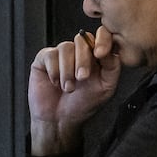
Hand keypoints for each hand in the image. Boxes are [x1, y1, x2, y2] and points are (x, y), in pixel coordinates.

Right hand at [29, 27, 120, 155]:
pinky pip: (49, 55)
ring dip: (67, 71)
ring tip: (67, 87)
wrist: (60, 120)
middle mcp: (78, 53)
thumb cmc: (82, 105)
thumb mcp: (106, 88)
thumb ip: (113, 67)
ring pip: (65, 47)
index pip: (100, 36)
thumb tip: (109, 49)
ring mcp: (60, 54)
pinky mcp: (44, 59)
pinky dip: (54, 71)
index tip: (100, 55)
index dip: (101, 40)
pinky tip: (55, 83)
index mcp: (95, 56)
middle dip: (83, 61)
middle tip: (82, 78)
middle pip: (82, 40)